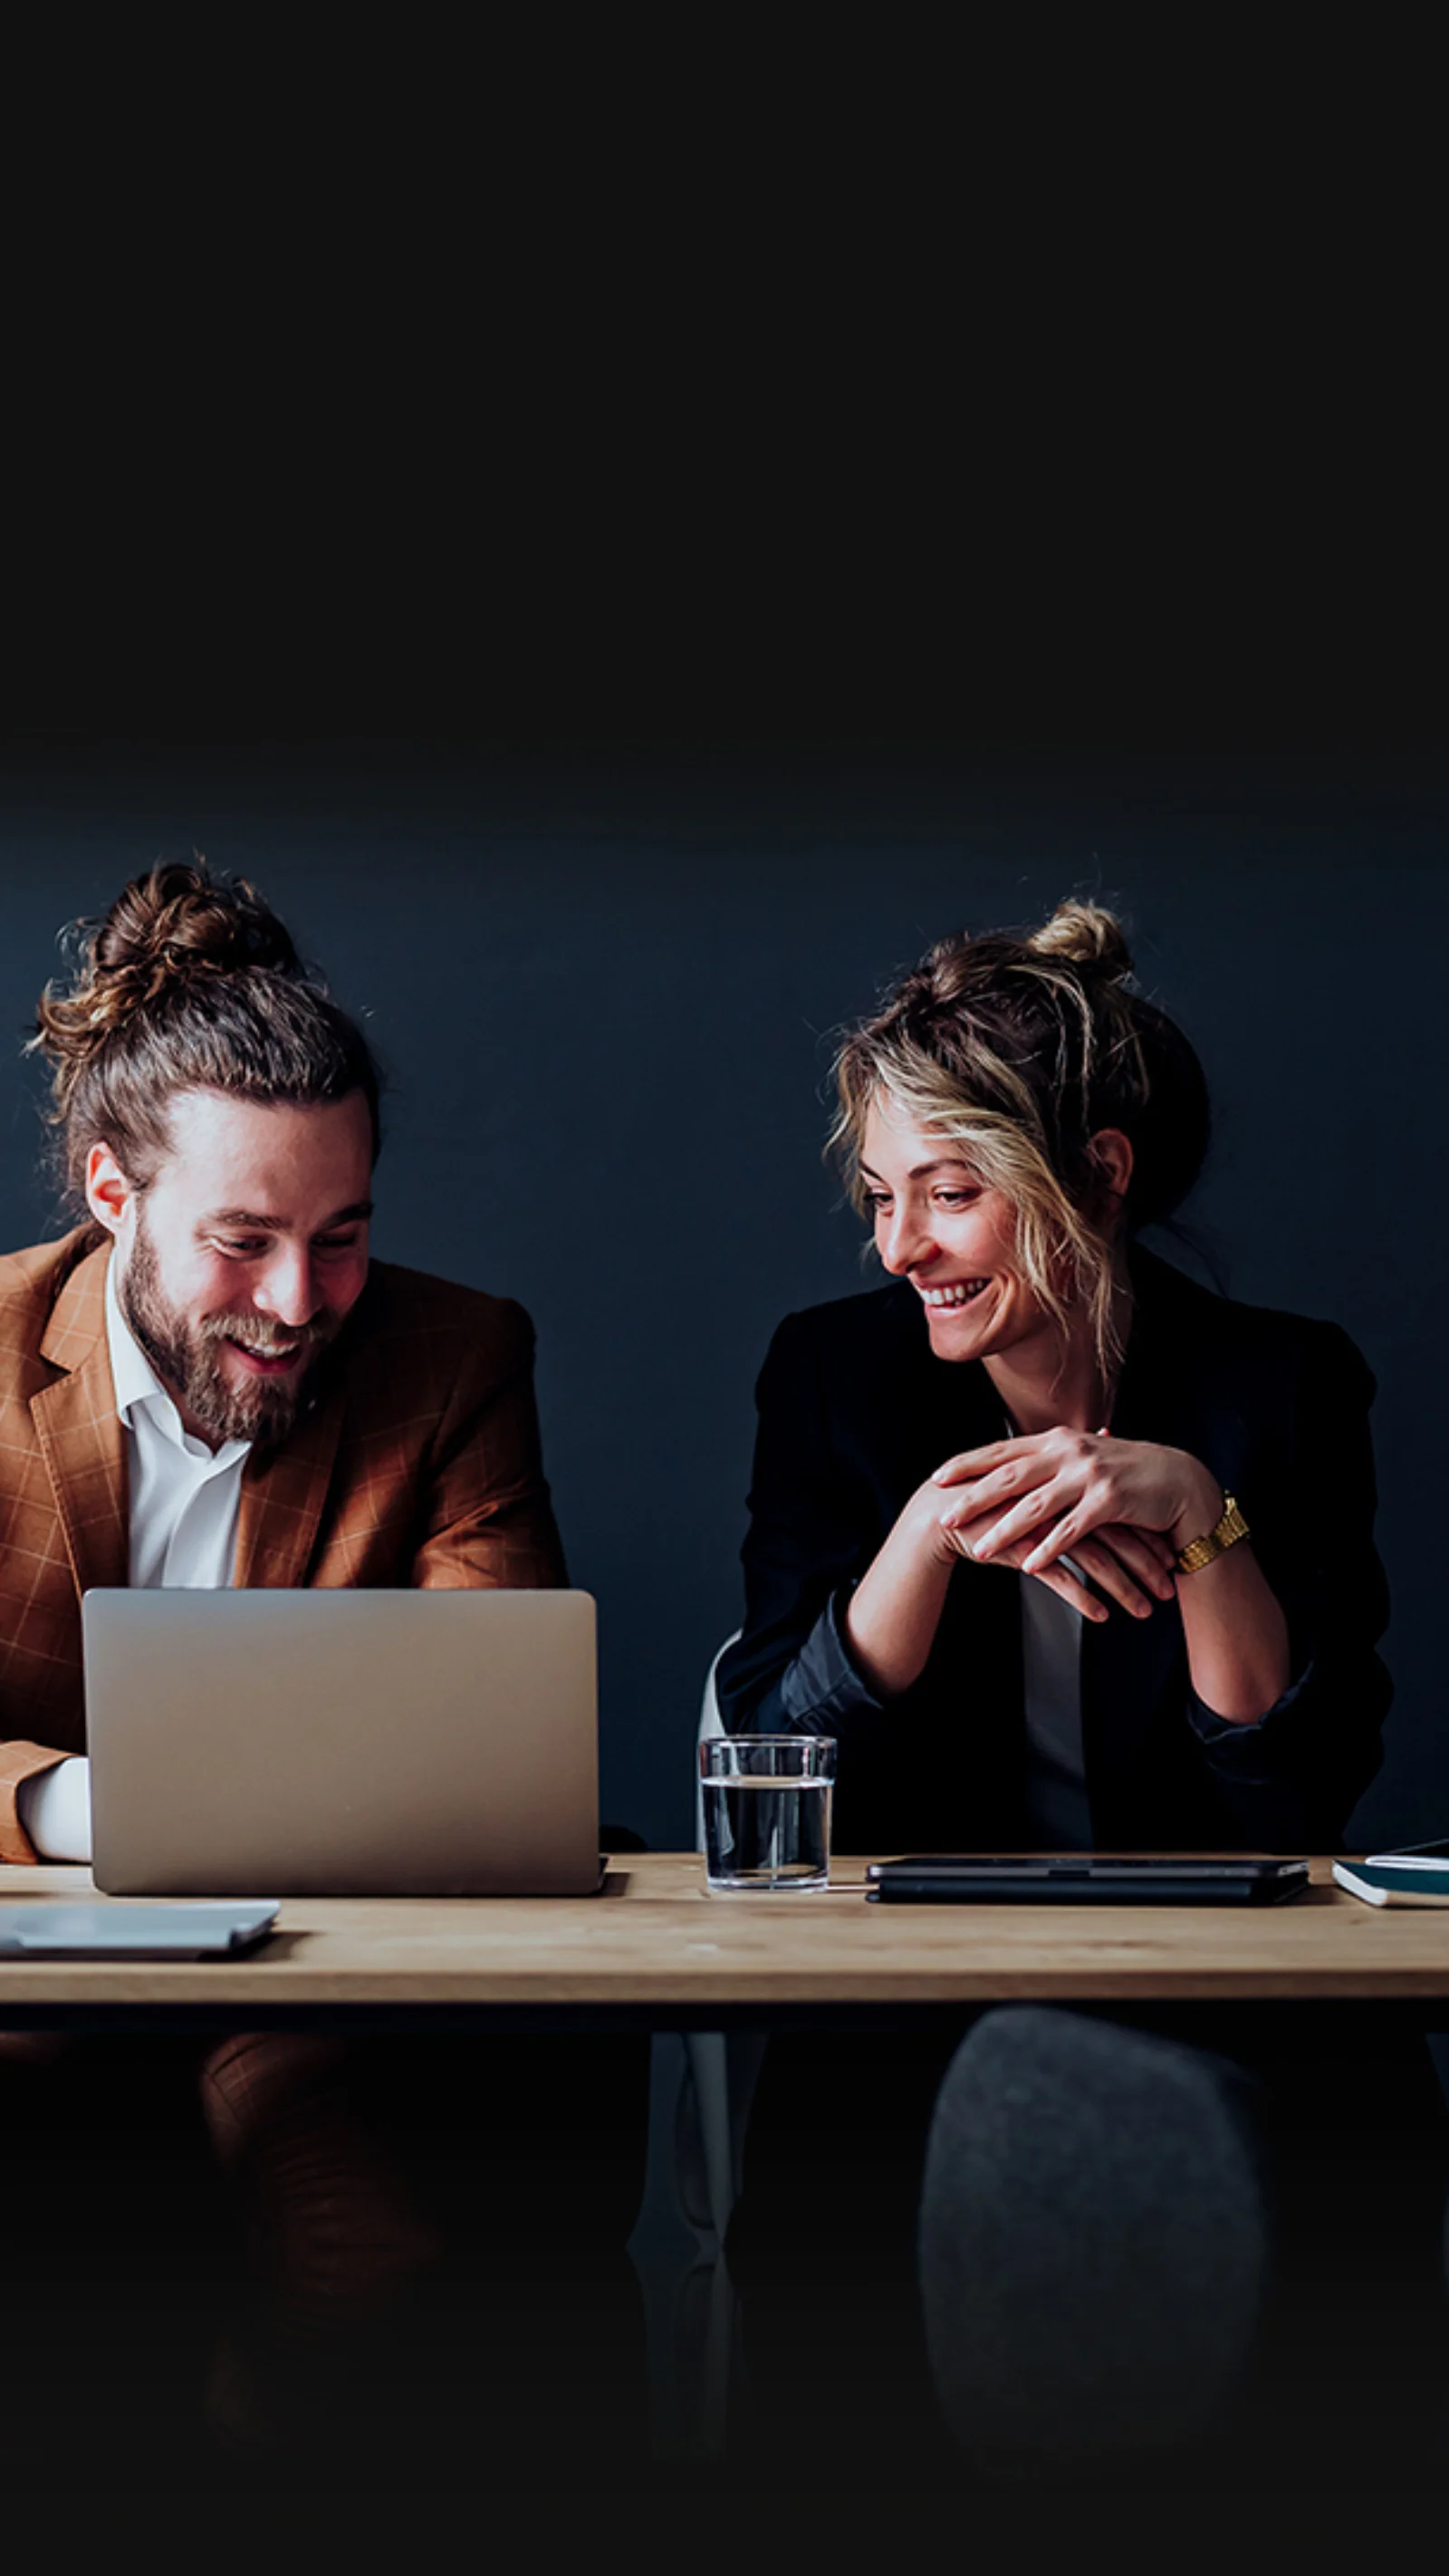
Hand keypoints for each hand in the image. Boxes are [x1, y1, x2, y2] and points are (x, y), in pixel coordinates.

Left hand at [932, 1430, 1223, 1608]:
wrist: (1179, 1480)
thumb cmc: (1127, 1472)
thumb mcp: (1083, 1457)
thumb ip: (1048, 1459)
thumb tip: (1009, 1465)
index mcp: (1057, 1440)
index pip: (1002, 1451)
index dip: (968, 1463)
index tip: (938, 1477)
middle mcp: (1069, 1451)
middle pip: (1011, 1475)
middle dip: (975, 1497)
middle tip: (946, 1516)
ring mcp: (1090, 1475)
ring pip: (1037, 1505)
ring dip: (1005, 1530)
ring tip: (979, 1550)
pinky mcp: (1110, 1501)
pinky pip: (1072, 1529)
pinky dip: (1049, 1548)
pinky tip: (1029, 1565)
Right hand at [937, 1497, 1176, 1622]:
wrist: (940, 1513)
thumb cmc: (990, 1501)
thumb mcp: (1033, 1483)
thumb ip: (1070, 1477)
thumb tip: (1103, 1442)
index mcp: (1067, 1482)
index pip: (1119, 1512)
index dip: (1145, 1538)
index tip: (1167, 1559)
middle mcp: (1060, 1500)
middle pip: (1116, 1536)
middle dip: (1145, 1567)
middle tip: (1168, 1591)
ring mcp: (1042, 1524)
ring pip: (1095, 1560)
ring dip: (1124, 1589)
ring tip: (1145, 1611)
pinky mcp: (1022, 1548)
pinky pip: (1061, 1579)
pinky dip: (1084, 1599)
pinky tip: (1102, 1616)